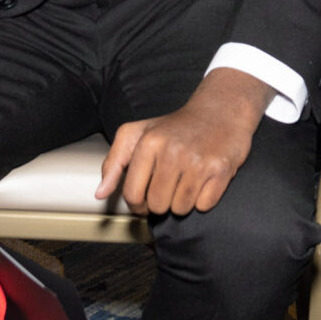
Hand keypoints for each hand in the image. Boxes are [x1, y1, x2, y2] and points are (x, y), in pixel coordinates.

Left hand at [95, 67, 271, 216]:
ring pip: (180, 209)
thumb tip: (100, 193)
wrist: (220, 110)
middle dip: (161, 201)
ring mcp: (198, 162)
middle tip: (169, 184)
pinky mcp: (220, 170)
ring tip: (186, 180)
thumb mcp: (137, 134)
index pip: (132, 195)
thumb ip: (114, 163)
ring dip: (182, 201)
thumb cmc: (175, 127)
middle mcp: (172, 152)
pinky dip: (203, 199)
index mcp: (149, 143)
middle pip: (157, 205)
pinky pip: (204, 206)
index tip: (144, 198)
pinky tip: (203, 180)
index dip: (137, 203)